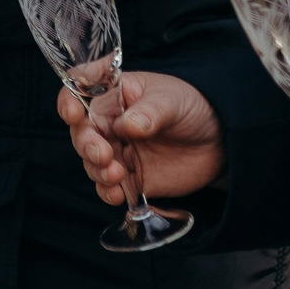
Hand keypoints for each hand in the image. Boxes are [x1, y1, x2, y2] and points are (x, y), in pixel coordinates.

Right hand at [59, 72, 223, 204]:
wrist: (220, 141)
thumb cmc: (193, 108)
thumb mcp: (173, 101)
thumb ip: (150, 112)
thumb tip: (126, 125)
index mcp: (114, 96)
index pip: (80, 93)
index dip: (69, 102)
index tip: (74, 114)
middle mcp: (110, 124)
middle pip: (82, 133)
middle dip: (87, 145)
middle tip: (104, 155)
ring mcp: (119, 152)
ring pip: (92, 163)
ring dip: (97, 171)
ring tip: (116, 175)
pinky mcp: (131, 178)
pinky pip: (110, 187)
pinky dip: (108, 192)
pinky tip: (117, 195)